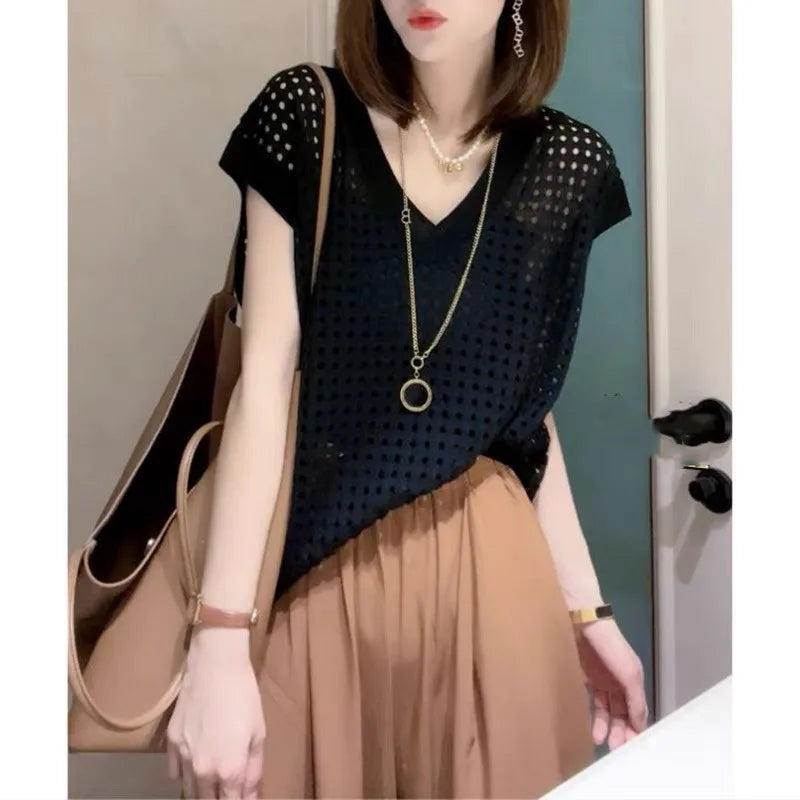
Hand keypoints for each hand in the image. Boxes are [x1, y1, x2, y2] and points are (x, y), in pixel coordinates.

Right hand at [166, 629, 264, 798]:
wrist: (216, 667)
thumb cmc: (244, 698)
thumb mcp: (258, 735)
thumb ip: (253, 772)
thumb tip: (250, 797)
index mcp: (229, 771)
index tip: (242, 797)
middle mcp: (202, 771)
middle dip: (218, 799)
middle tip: (227, 789)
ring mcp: (182, 758)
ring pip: (189, 790)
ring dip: (201, 791)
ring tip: (211, 784)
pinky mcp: (170, 743)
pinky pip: (174, 772)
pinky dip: (183, 775)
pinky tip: (193, 767)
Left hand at [574, 619, 647, 750]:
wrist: (583, 625)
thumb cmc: (610, 649)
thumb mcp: (629, 674)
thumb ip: (635, 701)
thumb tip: (640, 726)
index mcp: (634, 681)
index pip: (638, 712)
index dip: (637, 729)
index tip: (633, 748)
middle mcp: (620, 683)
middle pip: (623, 714)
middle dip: (621, 732)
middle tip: (615, 749)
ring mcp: (602, 681)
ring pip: (608, 711)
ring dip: (606, 727)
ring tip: (601, 742)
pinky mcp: (586, 679)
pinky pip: (592, 703)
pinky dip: (594, 717)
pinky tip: (592, 730)